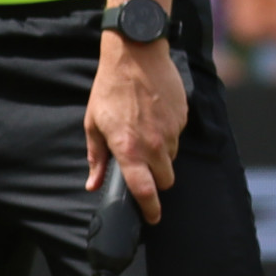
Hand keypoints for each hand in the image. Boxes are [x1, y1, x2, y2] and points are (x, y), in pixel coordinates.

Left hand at [84, 32, 186, 223]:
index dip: (150, 210)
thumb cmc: (109, 89)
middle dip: (156, 181)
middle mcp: (154, 145)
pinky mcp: (182, 118)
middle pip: (165, 180)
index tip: (153, 218)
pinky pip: (177, 137)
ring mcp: (171, 132)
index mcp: (128, 150)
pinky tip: (153, 118)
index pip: (145, 191)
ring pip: (171, 159)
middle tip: (142, 169)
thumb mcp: (93, 124)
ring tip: (144, 134)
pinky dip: (167, 135)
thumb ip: (96, 158)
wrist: (136, 56)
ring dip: (161, 156)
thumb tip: (93, 184)